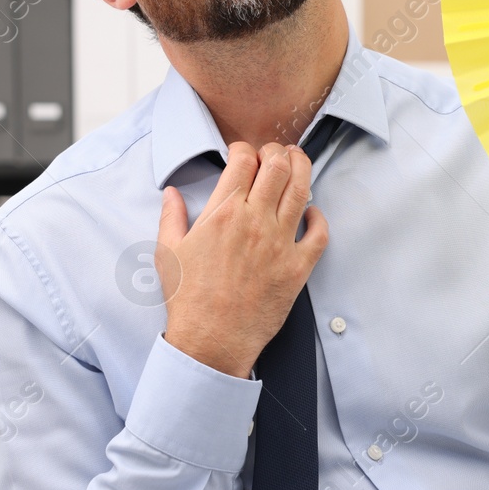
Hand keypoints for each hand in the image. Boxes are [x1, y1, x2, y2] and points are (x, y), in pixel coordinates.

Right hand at [157, 141, 328, 378]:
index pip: (243, 160)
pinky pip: (319, 233)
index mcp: (222, 213)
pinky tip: (312, 213)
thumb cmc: (187, 299)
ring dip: (302, 168)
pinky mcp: (297, 267)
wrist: (211, 340)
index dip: (245, 149)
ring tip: (297, 162)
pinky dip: (319, 217)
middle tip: (273, 153)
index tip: (242, 154)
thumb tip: (172, 192)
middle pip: (277, 166)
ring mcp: (279, 243)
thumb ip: (171, 217)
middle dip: (276, 151)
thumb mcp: (168, 252)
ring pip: (302, 190)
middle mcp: (254, 221)